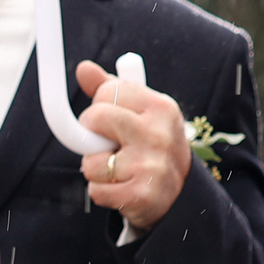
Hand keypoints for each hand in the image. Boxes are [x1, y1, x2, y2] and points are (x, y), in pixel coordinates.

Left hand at [76, 59, 190, 232]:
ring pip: (91, 161)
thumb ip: (111, 89)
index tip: (106, 119)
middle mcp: (159, 134)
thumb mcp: (141, 112)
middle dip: (90, 133)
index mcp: (161, 107)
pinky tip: (122, 188)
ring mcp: (151, 166)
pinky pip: (96, 191)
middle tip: (105, 142)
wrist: (180, 193)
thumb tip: (83, 68)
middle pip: (95, 118)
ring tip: (118, 168)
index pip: (107, 91)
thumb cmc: (152, 144)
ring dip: (96, 168)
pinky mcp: (141, 195)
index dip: (98, 105)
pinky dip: (102, 192)